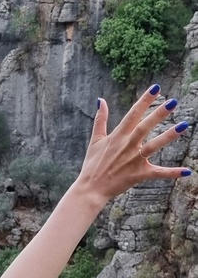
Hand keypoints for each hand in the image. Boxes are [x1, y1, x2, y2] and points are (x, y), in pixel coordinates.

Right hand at [76, 85, 191, 207]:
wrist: (90, 189)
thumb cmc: (92, 164)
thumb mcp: (95, 140)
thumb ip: (100, 119)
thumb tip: (100, 100)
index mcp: (117, 136)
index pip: (133, 114)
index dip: (145, 100)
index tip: (156, 88)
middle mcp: (127, 146)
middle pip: (145, 126)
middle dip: (158, 114)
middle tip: (173, 102)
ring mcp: (134, 160)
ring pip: (154, 146)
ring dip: (169, 136)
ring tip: (184, 125)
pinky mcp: (139, 174)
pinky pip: (158, 173)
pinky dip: (172, 173)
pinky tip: (187, 171)